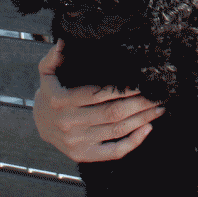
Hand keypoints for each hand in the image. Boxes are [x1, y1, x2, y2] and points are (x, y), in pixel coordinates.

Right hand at [33, 39, 164, 162]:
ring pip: (117, 130)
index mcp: (61, 100)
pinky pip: (113, 151)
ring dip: (142, 119)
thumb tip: (63, 42)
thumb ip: (53, 57)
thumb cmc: (49, 93)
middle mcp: (69, 122)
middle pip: (113, 113)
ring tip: (159, 108)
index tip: (143, 81)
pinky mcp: (84, 154)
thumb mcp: (46, 72)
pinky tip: (148, 129)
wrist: (38, 124)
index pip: (98, 94)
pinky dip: (133, 142)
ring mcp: (77, 141)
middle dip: (139, 103)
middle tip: (158, 94)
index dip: (123, 89)